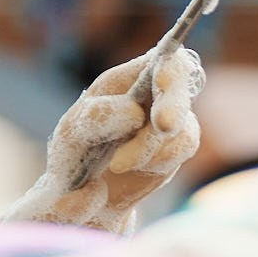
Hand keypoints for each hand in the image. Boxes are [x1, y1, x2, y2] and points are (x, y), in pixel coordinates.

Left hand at [4, 47, 203, 231]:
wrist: (87, 197)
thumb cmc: (76, 155)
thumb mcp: (74, 133)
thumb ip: (98, 119)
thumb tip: (135, 114)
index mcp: (124, 80)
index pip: (156, 60)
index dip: (164, 65)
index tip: (156, 82)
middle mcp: (152, 94)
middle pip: (180, 80)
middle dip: (172, 103)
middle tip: (163, 125)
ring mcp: (168, 120)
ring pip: (180, 124)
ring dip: (151, 147)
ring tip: (117, 164)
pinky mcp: (177, 146)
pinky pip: (184, 146)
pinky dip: (162, 160)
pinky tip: (137, 168)